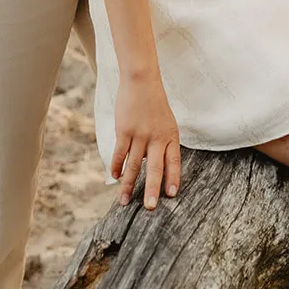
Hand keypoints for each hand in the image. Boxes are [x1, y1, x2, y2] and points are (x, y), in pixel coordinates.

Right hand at [112, 73, 180, 208]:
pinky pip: (120, 153)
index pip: (174, 161)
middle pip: (155, 168)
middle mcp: (157, 137)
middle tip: (149, 207)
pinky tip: (114, 176)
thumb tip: (154, 166)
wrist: (142, 81)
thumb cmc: (155, 104)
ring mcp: (140, 134)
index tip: (172, 195)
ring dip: (128, 184)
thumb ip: (163, 144)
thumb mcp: (167, 122)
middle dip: (151, 189)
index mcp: (171, 136)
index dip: (173, 178)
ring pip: (134, 165)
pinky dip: (116, 166)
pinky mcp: (124, 130)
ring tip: (124, 202)